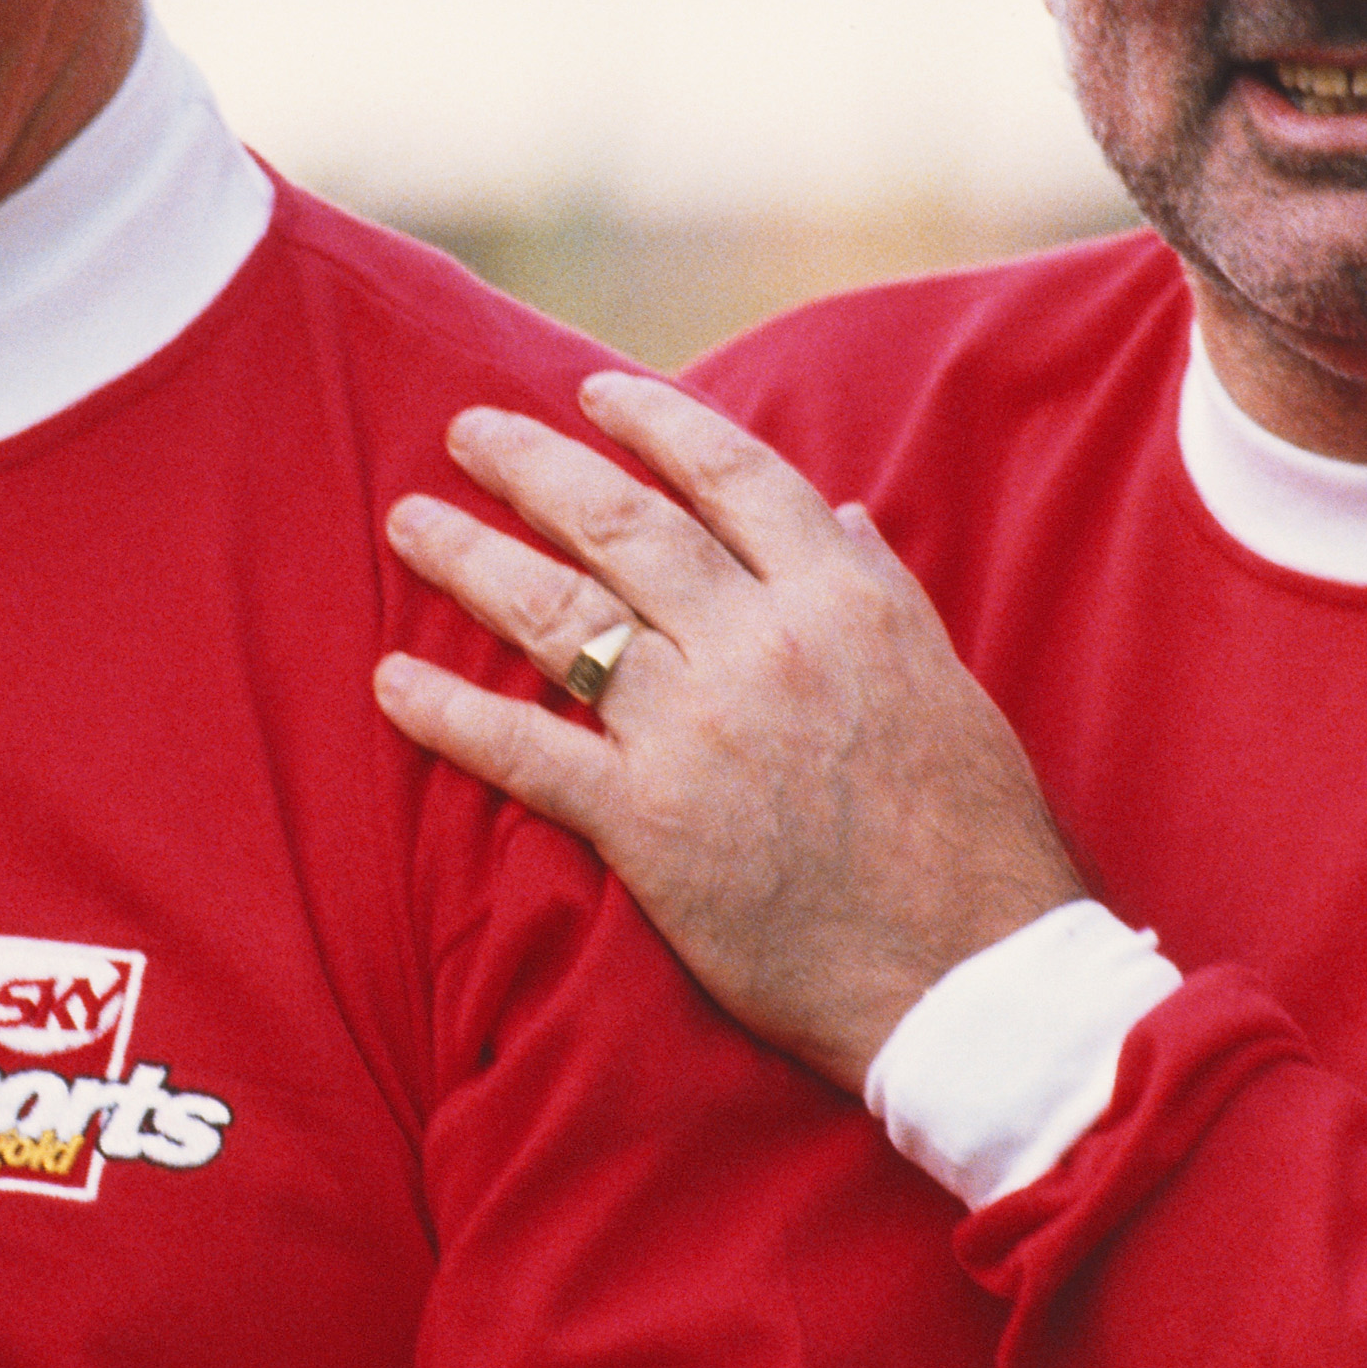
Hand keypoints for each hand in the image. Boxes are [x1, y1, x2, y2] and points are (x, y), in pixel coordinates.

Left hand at [375, 373, 1082, 1092]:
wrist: (974, 974)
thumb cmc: (977, 838)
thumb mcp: (949, 683)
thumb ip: (881, 593)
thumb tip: (840, 517)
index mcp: (842, 601)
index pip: (730, 475)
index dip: (652, 424)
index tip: (591, 392)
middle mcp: (758, 644)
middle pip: (620, 525)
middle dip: (530, 467)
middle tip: (463, 431)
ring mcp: (693, 730)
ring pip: (558, 615)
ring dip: (470, 559)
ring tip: (408, 523)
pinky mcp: (645, 824)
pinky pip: (522, 752)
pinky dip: (447, 714)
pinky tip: (389, 684)